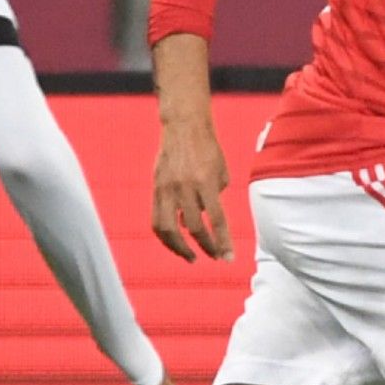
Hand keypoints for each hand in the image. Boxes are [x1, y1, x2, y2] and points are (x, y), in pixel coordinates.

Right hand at [152, 116, 231, 262]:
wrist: (183, 125)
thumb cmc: (208, 148)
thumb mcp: (221, 171)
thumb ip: (215, 198)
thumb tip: (203, 220)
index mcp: (205, 181)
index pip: (216, 219)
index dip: (222, 242)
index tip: (228, 259)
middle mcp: (185, 187)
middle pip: (194, 228)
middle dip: (206, 247)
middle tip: (214, 257)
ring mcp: (167, 188)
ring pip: (169, 229)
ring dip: (180, 248)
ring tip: (190, 256)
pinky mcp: (156, 187)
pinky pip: (156, 219)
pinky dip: (165, 235)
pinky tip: (174, 242)